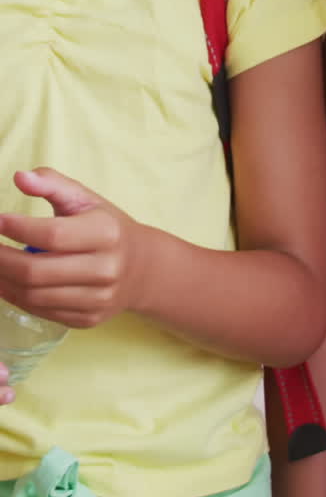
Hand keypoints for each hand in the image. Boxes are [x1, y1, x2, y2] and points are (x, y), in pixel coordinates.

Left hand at [0, 168, 148, 327]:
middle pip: (36, 271)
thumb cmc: (105, 226)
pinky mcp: (88, 319)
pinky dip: (17, 298)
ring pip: (34, 296)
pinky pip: (42, 312)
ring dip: (3, 282)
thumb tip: (20, 177)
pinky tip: (7, 283)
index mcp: (106, 233)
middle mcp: (105, 269)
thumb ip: (52, 183)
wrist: (141, 267)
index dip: (18, 228)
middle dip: (0, 260)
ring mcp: (98, 298)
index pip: (52, 234)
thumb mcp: (85, 199)